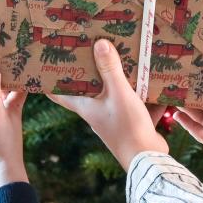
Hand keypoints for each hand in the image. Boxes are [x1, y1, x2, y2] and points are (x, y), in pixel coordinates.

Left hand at [48, 39, 167, 169]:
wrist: (148, 158)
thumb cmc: (127, 126)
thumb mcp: (119, 93)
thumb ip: (110, 69)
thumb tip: (99, 43)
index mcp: (85, 106)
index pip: (59, 93)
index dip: (51, 79)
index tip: (47, 63)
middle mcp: (95, 112)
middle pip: (88, 88)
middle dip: (90, 71)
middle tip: (89, 49)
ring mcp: (113, 118)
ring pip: (113, 94)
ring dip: (118, 79)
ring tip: (124, 57)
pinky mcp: (131, 123)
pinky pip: (134, 103)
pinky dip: (143, 94)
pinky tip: (155, 80)